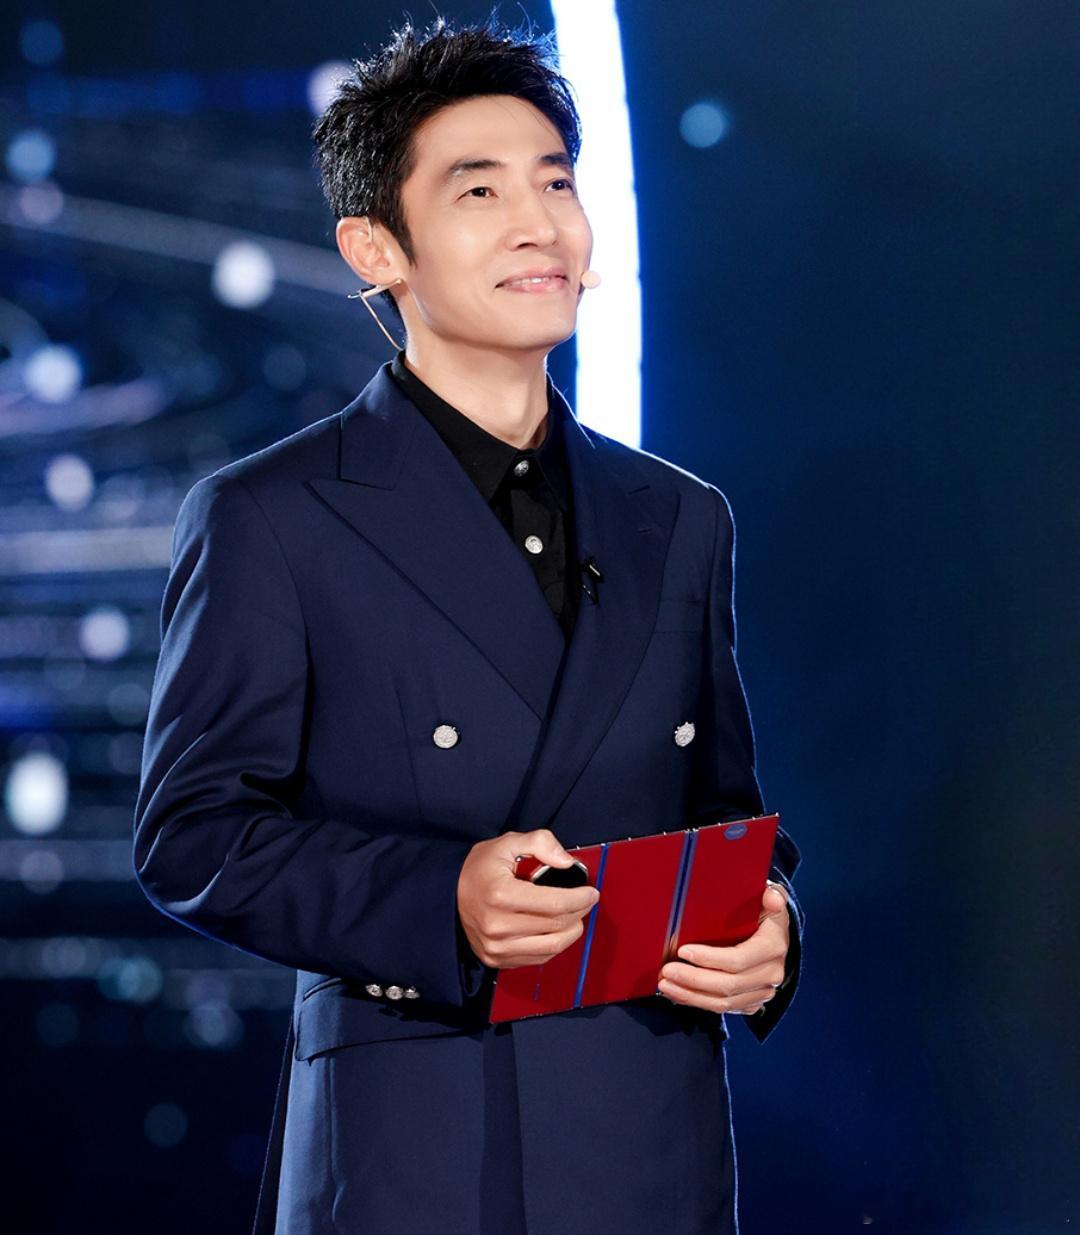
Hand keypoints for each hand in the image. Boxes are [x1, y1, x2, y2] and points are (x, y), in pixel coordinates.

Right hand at [457, 829, 599, 968]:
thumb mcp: (507, 843)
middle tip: (586, 900)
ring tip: (575, 915)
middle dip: (580, 912)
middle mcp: (498, 926)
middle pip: (557, 926)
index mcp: (501, 895)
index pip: (555, 904)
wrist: (448, 894)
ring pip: (552, 946)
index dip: (581, 899)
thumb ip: (540, 843)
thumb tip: (567, 861)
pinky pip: (539, 958)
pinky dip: (555, 944)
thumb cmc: (479, 868)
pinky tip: (557, 929)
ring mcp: (497, 947)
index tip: (592, 892)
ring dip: (572, 931)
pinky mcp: (497, 959)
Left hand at [657, 880, 790, 1015]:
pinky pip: (722, 1008)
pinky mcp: (752, 1002)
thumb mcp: (769, 897)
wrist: (775, 934)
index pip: (738, 960)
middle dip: (692, 979)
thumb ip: (771, 895)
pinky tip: (678, 993)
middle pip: (727, 985)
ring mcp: (762, 991)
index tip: (682, 951)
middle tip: (666, 970)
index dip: (708, 958)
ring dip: (690, 995)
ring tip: (665, 984)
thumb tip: (773, 898)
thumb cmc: (764, 912)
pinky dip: (697, 1002)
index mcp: (773, 947)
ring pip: (723, 1002)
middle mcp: (771, 974)